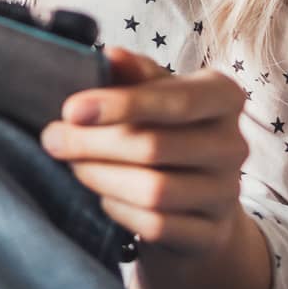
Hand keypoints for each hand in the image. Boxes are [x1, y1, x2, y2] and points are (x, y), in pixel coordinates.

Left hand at [38, 46, 250, 261]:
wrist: (195, 190)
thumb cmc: (163, 125)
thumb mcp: (151, 90)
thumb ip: (132, 72)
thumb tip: (111, 56)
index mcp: (223, 96)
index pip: (176, 100)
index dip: (121, 105)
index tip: (70, 110)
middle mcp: (234, 144)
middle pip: (155, 147)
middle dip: (92, 144)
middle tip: (53, 139)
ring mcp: (228, 192)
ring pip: (154, 191)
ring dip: (100, 177)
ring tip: (73, 165)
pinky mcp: (214, 232)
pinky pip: (157, 225)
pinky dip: (118, 209)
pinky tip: (102, 195)